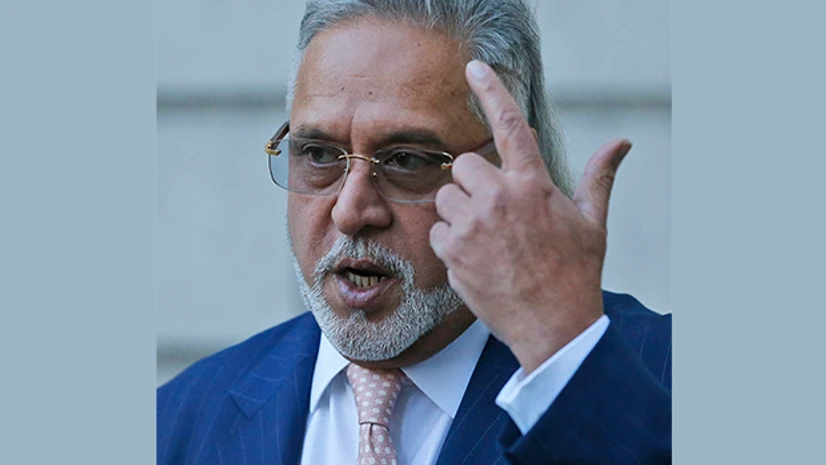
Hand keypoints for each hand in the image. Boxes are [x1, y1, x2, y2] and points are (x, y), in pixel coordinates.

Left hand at [429, 60, 631, 373]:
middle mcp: (500, 199)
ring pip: (446, 197)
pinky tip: (476, 260)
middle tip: (494, 212)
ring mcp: (473, 226)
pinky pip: (438, 231)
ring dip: (460, 213)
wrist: (553, 325)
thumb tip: (622, 143)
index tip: (474, 69)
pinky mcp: (453, 252)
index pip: (511, 126)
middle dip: (474, 184)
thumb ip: (598, 177)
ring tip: (487, 239)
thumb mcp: (592, 222)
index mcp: (534, 186)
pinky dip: (451, 243)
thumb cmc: (575, 272)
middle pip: (464, 165)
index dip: (492, 91)